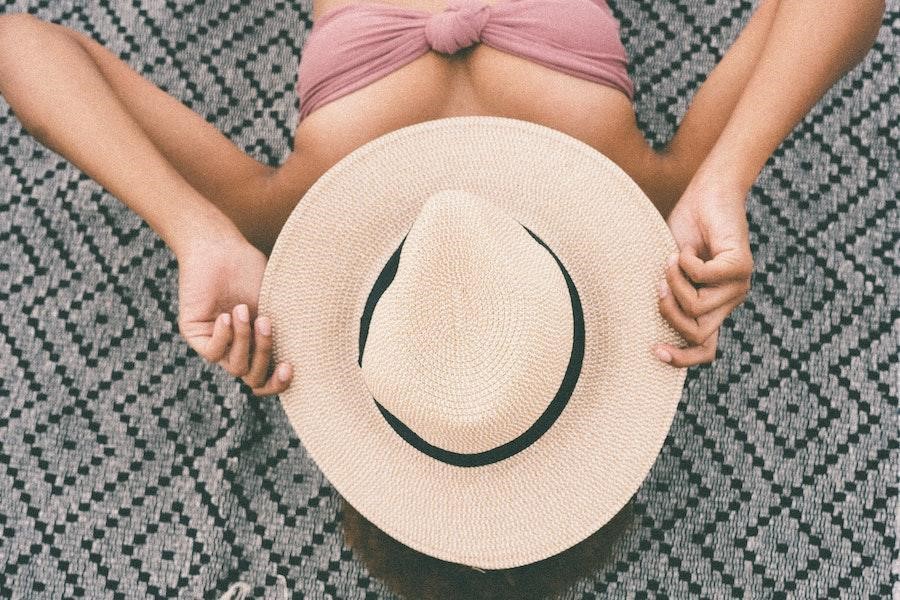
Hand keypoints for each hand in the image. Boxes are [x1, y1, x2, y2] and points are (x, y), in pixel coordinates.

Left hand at [176, 232, 293, 395]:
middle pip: (254, 379)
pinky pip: (213, 353)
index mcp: (258, 345)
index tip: (290, 366)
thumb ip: (285, 334)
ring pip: (236, 367)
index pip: (268, 381)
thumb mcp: (276, 306)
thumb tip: (301, 362)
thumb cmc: (252, 272)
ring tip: (242, 309)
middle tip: (265, 323)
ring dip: (243, 340)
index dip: (279, 382)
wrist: (221, 249)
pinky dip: (224, 336)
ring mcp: (217, 344)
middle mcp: (238, 349)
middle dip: (263, 353)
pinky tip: (227, 315)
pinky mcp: (196, 335)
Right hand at [652, 180, 753, 366]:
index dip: (681, 358)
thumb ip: (664, 295)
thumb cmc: (685, 230)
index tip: (654, 350)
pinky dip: (686, 263)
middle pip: (697, 333)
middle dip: (669, 312)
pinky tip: (685, 248)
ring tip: (672, 258)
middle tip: (657, 283)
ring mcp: (738, 286)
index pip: (705, 349)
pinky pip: (704, 277)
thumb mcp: (667, 271)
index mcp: (712, 307)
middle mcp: (728, 301)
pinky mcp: (741, 266)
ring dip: (674, 281)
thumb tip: (641, 320)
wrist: (708, 195)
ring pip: (697, 306)